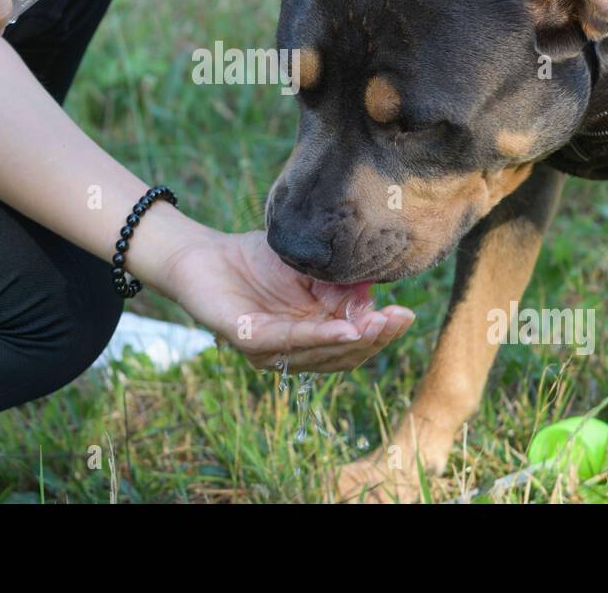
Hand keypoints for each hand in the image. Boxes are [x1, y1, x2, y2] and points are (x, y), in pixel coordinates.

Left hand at [166, 230, 414, 371]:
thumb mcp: (308, 266)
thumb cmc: (257, 259)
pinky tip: (346, 330)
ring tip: (379, 324)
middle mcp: (293, 350)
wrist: (202, 252)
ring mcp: (271, 351)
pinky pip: (290, 341)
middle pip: (343, 355)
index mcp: (311, 334)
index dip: (380, 332)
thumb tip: (374, 289)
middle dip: (375, 338)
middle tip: (399, 319)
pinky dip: (321, 337)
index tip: (405, 314)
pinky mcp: (249, 340)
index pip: (353, 343)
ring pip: (321, 354)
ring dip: (354, 340)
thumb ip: (338, 281)